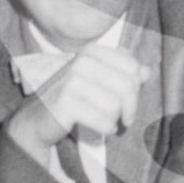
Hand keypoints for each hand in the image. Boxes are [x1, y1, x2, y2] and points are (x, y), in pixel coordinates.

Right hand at [5, 42, 150, 158]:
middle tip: (125, 120)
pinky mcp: (66, 102)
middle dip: (130, 108)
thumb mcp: (97, 82)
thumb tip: (148, 71)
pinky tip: (100, 131)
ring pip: (116, 104)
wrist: (36, 120)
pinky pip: (103, 119)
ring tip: (108, 124)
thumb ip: (122, 74)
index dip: (136, 88)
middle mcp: (82, 60)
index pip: (133, 66)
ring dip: (115, 120)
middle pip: (128, 85)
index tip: (129, 103)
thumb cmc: (71, 100)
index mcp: (92, 51)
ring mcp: (72, 80)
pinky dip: (106, 129)